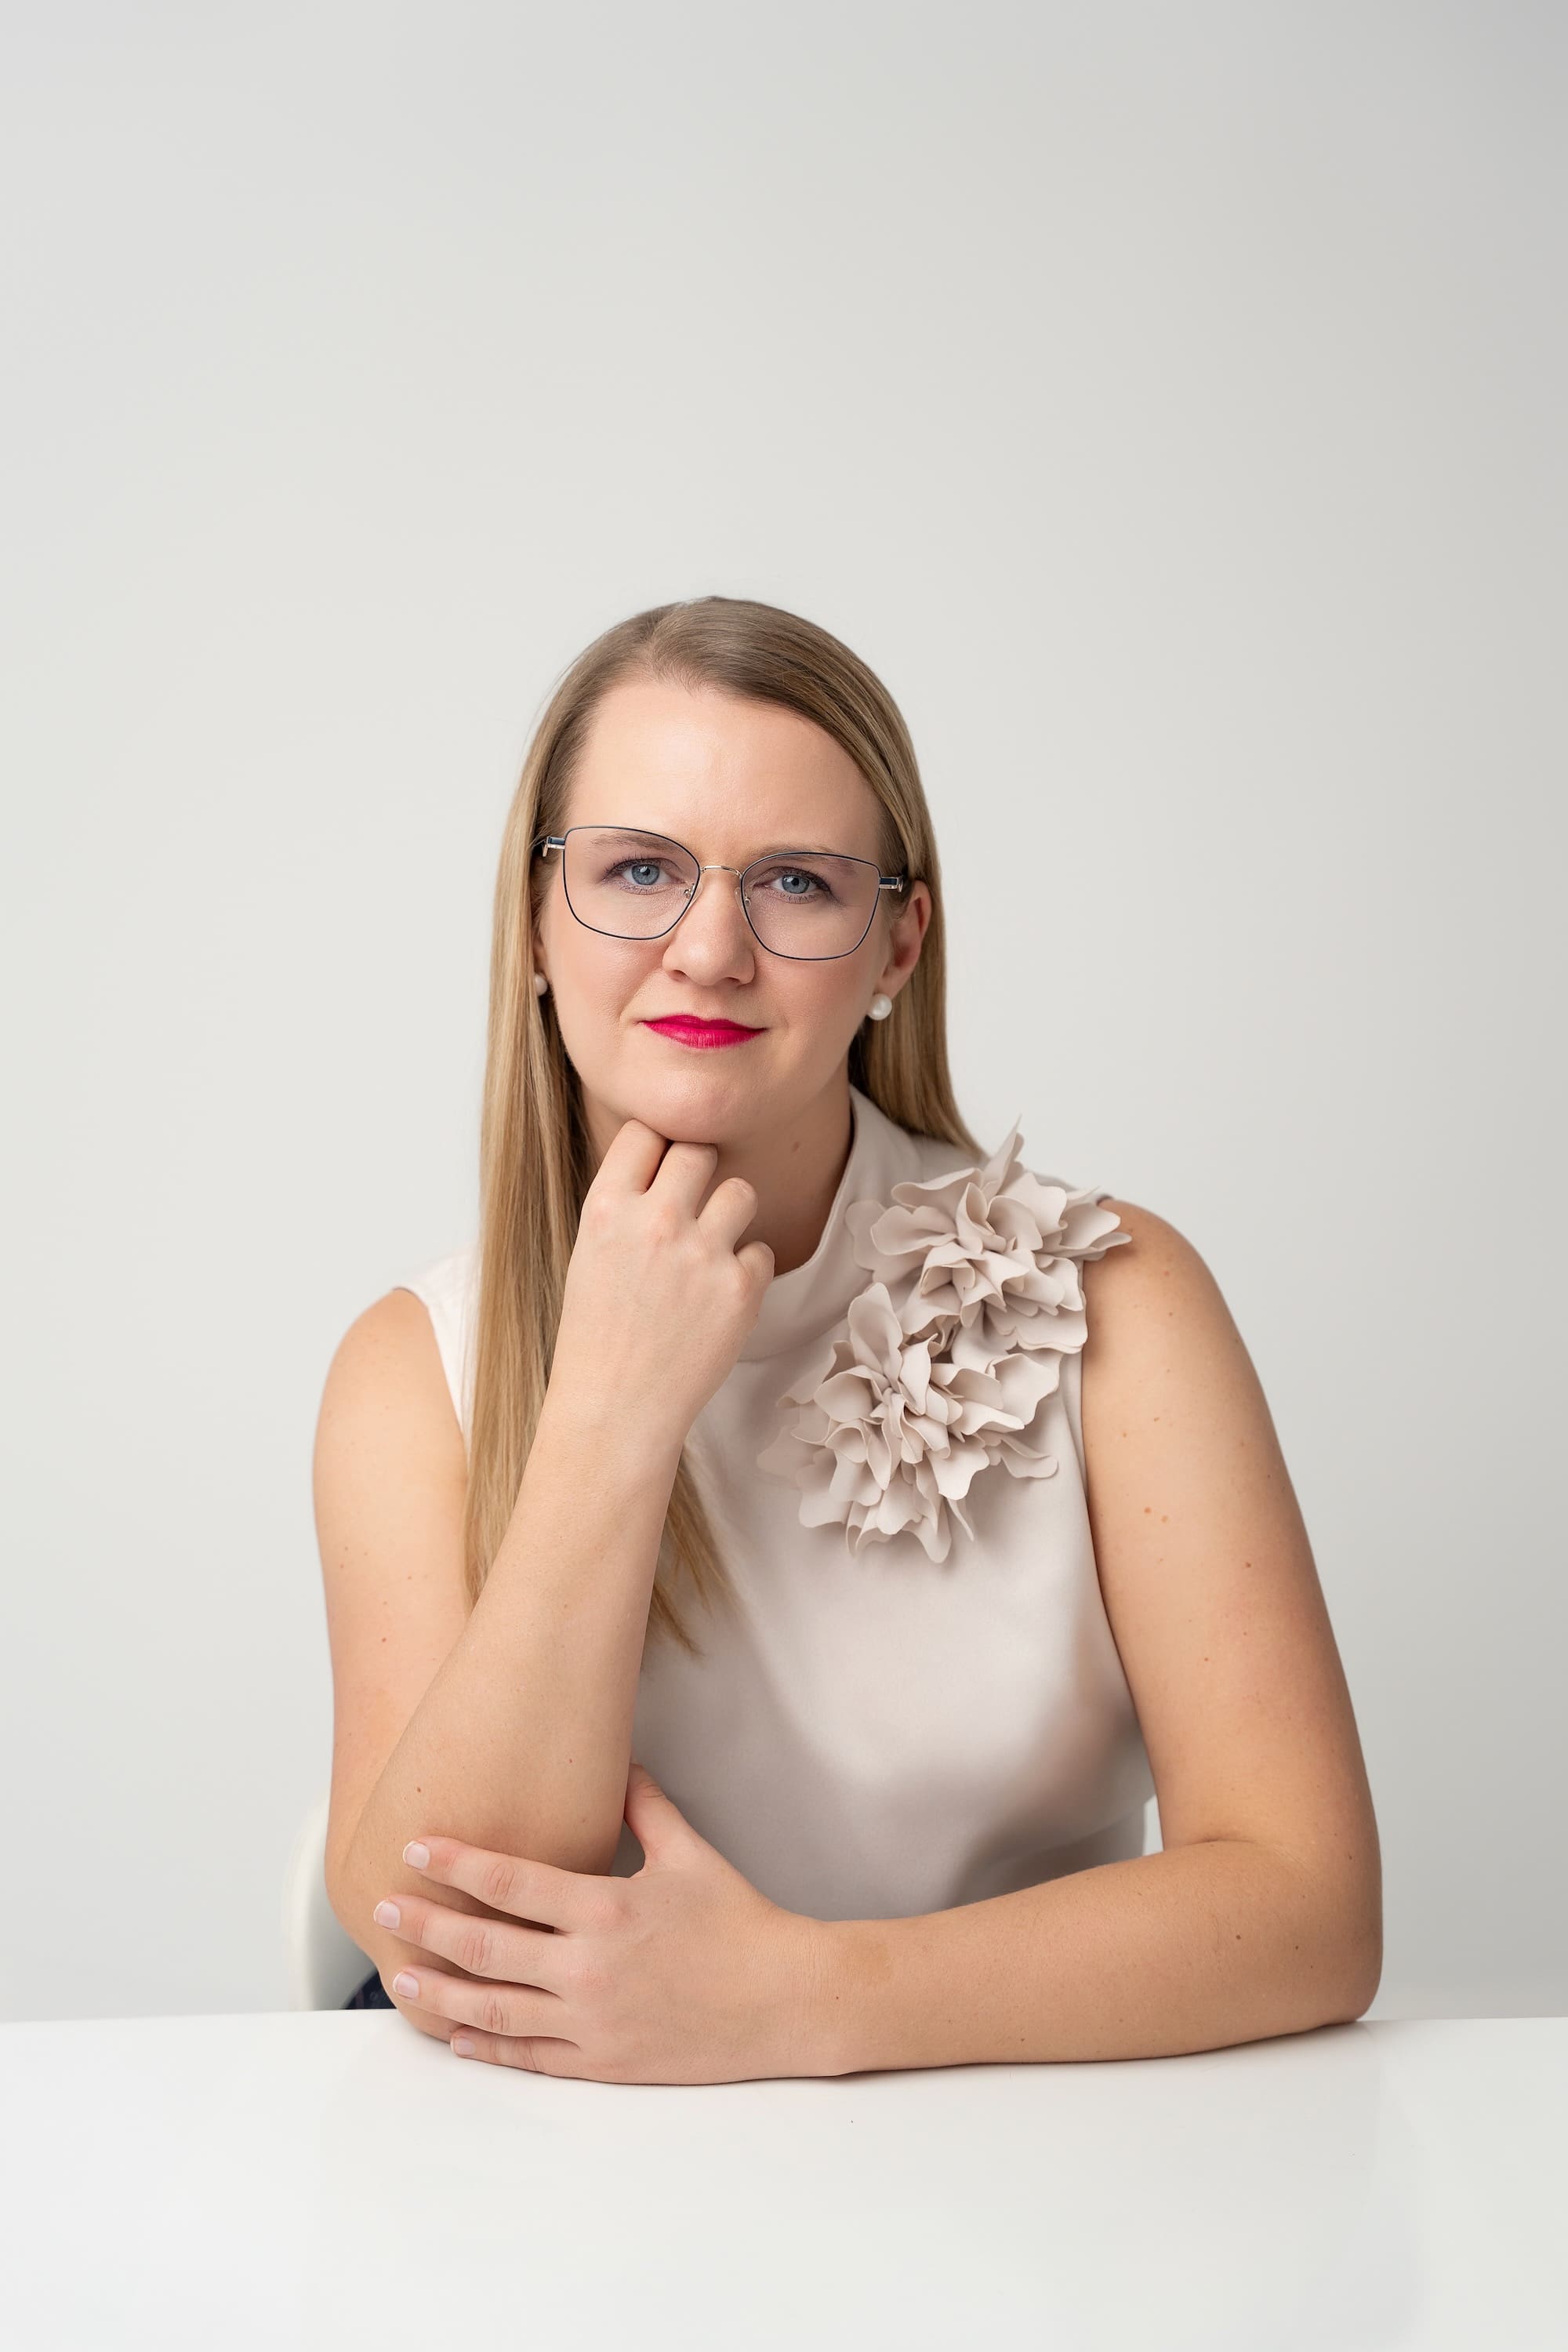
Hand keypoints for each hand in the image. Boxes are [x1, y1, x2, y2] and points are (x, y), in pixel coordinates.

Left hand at [374, 1761, 834, 2083]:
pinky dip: (488, 2046)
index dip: (456, 1862)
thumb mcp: (691, 1853)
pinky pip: (531, 2055)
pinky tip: (458, 2036)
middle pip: (485, 1946)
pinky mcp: (604, 2062)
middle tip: (382, 1910)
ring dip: (441, 1992)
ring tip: (400, 1976)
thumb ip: (646, 1808)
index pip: (511, 1882)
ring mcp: (592, 2020)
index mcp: (606, 1908)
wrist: (784, 2000)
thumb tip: (622, 1763)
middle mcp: (589, 1967)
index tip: (414, 1847)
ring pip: (495, 2007)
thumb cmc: (739, 1922)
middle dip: (426, 1925)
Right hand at [545, 1122, 773, 1452]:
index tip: (661, 1166)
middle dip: (699, 1173)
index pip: (646, 1131)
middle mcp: (656, 1221)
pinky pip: (761, 1250)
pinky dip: (746, 1271)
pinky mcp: (741, 1288)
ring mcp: (702, 1253)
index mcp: (607, 1208)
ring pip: (741, 1191)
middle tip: (692, 1207)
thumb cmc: (597, 1335)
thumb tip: (669, 1158)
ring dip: (731, 1214)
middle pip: (699, 1150)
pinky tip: (717, 1298)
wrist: (616, 1409)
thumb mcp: (591, 1253)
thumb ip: (628, 1204)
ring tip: (710, 1250)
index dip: (658, 1146)